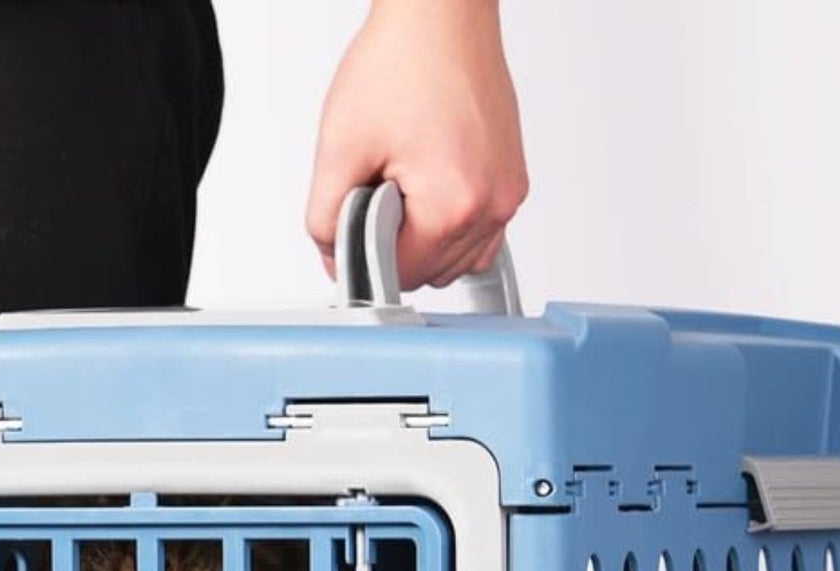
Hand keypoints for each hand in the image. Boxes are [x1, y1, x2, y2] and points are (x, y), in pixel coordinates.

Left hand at [306, 0, 527, 291]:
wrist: (442, 16)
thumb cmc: (402, 61)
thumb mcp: (339, 147)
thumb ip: (326, 219)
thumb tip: (335, 262)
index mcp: (453, 204)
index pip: (399, 276)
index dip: (364, 256)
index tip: (355, 224)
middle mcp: (492, 205)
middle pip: (429, 274)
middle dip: (396, 244)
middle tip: (381, 190)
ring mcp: (507, 195)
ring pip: (456, 263)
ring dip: (424, 240)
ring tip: (407, 185)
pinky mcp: (512, 183)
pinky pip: (480, 238)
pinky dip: (451, 229)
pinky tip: (430, 193)